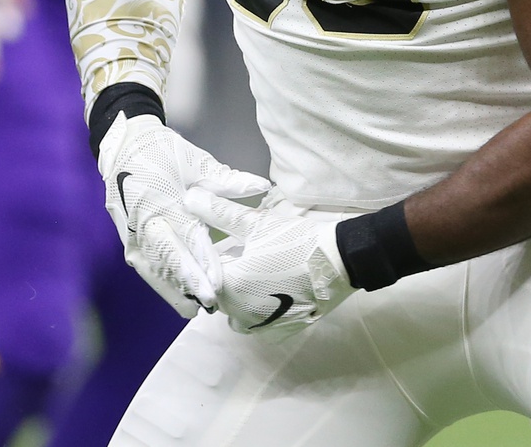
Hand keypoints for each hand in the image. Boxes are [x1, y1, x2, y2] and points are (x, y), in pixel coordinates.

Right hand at [97, 112, 269, 316]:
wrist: (125, 146)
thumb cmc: (165, 152)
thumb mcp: (197, 162)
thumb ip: (228, 181)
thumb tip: (263, 188)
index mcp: (164, 201)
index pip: (187, 238)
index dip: (202, 263)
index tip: (216, 284)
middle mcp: (146, 221)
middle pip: (169, 259)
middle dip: (188, 283)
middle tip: (209, 303)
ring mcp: (132, 233)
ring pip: (154, 269)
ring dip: (172, 289)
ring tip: (193, 309)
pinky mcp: (127, 240)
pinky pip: (145, 267)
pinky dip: (160, 283)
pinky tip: (176, 298)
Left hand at [185, 190, 354, 336]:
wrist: (340, 262)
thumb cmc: (294, 241)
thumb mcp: (256, 223)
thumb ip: (220, 212)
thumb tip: (190, 197)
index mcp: (227, 288)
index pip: (203, 273)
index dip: (209, 257)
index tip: (222, 245)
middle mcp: (238, 314)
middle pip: (219, 294)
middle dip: (226, 276)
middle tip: (243, 255)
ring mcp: (260, 328)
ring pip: (236, 312)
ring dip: (240, 296)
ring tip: (257, 272)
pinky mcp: (280, 333)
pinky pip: (258, 323)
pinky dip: (259, 310)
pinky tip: (273, 290)